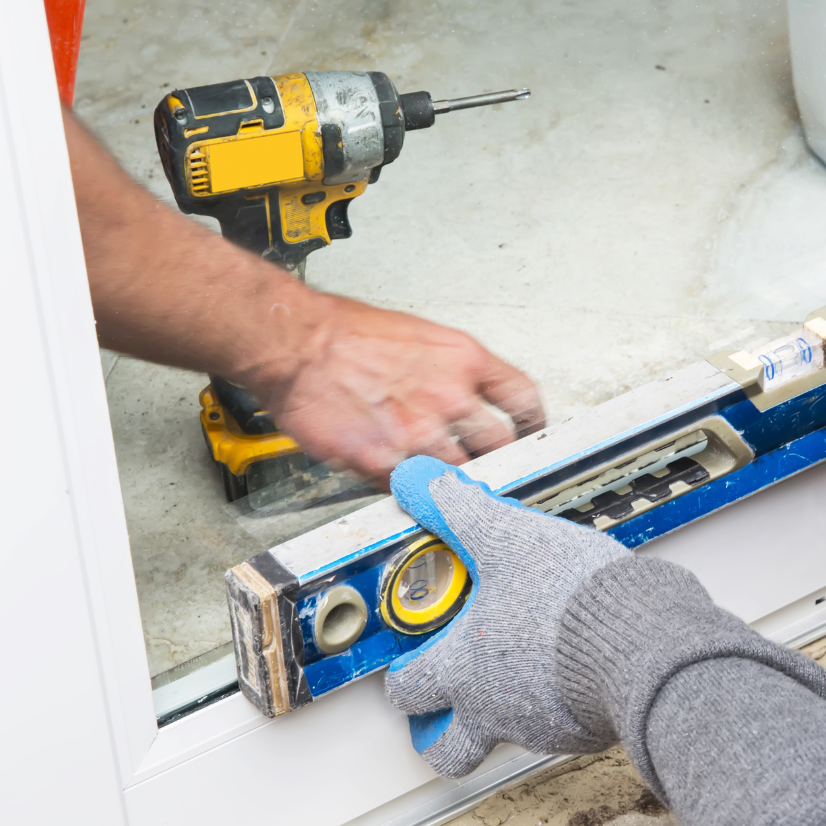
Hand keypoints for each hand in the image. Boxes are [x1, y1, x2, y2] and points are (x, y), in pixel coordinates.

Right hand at [238, 296, 545, 483]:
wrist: (295, 344)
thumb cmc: (343, 334)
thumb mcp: (417, 337)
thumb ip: (449, 373)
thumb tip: (465, 401)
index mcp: (463, 359)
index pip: (522, 399)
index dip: (530, 424)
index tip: (527, 435)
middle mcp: (450, 397)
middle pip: (500, 446)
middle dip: (494, 460)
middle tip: (482, 467)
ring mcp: (420, 434)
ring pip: (461, 476)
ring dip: (453, 482)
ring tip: (439, 480)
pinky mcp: (386, 463)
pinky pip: (414, 490)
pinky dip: (411, 491)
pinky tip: (404, 483)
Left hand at [384, 458, 629, 775]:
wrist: (643, 640)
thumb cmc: (572, 599)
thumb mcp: (505, 537)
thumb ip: (458, 510)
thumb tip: (417, 481)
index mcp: (464, 668)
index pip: (408, 692)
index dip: (402, 680)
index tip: (408, 665)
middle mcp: (493, 710)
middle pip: (445, 749)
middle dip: (437, 732)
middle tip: (443, 710)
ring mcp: (539, 728)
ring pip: (505, 737)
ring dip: (503, 715)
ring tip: (519, 677)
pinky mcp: (583, 731)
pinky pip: (560, 729)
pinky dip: (558, 707)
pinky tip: (572, 671)